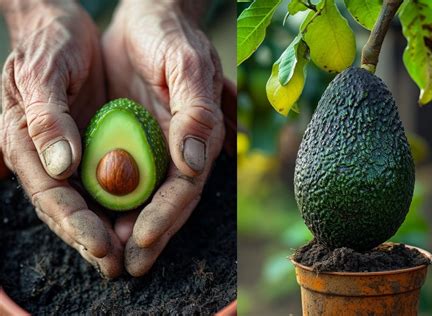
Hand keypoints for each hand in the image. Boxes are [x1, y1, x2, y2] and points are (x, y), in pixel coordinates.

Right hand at [0, 0, 122, 277]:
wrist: (63, 27)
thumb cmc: (50, 44)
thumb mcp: (43, 73)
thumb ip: (46, 119)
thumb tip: (59, 167)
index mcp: (26, 143)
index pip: (52, 195)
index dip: (76, 225)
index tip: (102, 248)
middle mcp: (48, 156)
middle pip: (69, 209)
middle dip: (94, 239)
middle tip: (121, 265)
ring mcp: (70, 153)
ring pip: (89, 202)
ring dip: (110, 229)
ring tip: (134, 253)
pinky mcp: (93, 145)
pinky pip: (108, 181)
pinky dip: (122, 202)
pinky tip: (139, 217)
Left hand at [102, 0, 224, 275]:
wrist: (146, 18)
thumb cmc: (169, 37)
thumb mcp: (186, 66)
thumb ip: (196, 113)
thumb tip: (196, 164)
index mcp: (199, 135)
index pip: (186, 186)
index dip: (167, 214)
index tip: (143, 238)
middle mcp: (181, 148)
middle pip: (169, 201)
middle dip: (151, 234)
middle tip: (129, 264)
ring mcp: (158, 147)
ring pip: (147, 197)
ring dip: (132, 228)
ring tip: (113, 255)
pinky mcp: (135, 142)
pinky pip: (126, 179)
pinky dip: (114, 204)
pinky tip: (100, 221)